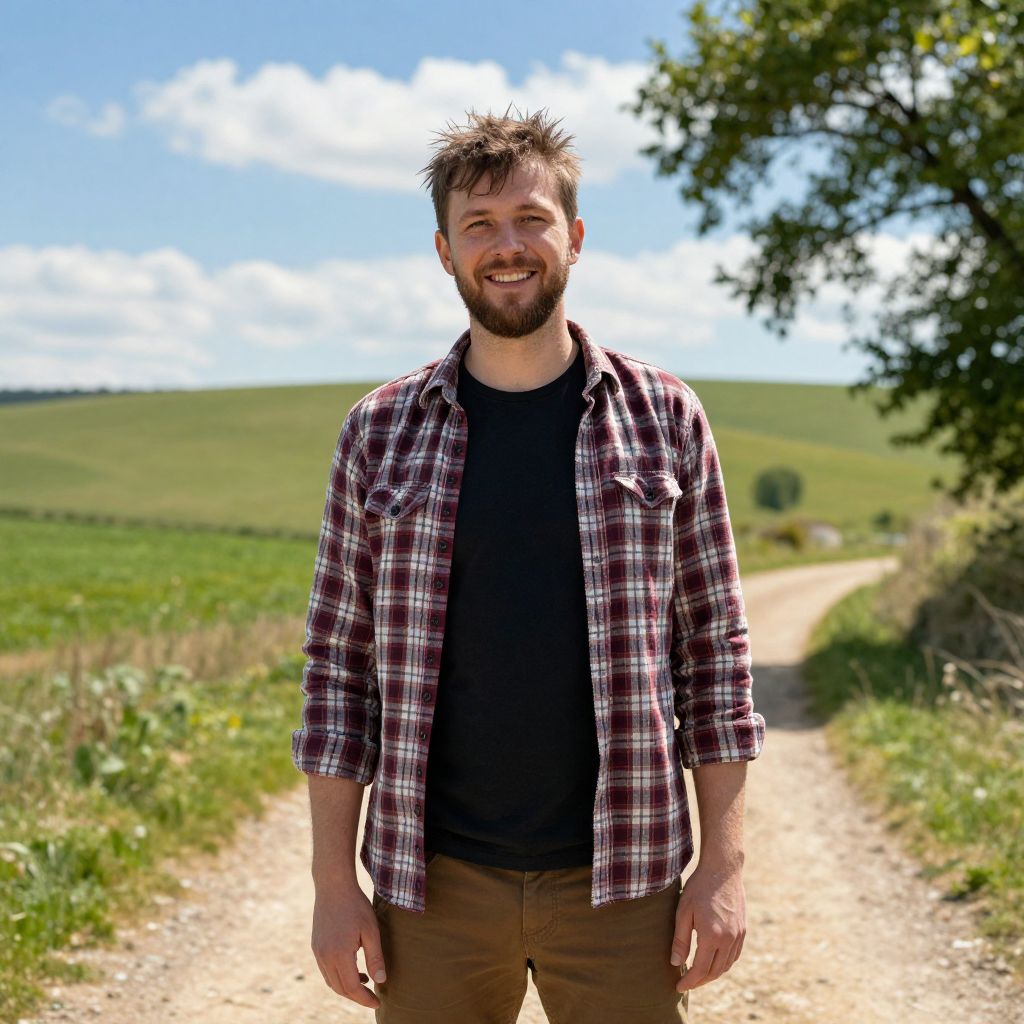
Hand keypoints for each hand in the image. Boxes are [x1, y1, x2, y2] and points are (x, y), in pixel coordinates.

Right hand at [311, 883, 386, 1008]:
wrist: (333, 886)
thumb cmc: (355, 905)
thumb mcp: (371, 930)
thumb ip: (375, 957)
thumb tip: (381, 981)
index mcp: (339, 955)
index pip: (352, 988)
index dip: (365, 999)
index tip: (378, 1002)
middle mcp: (325, 957)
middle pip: (340, 988)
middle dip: (356, 996)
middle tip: (372, 996)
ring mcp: (318, 952)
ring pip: (331, 981)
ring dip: (347, 987)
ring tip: (365, 982)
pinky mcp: (316, 946)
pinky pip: (326, 970)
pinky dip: (338, 976)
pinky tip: (352, 968)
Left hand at [670, 861, 745, 991]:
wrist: (723, 869)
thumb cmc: (699, 888)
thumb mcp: (683, 911)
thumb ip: (680, 940)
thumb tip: (675, 963)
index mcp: (712, 935)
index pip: (700, 969)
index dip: (689, 981)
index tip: (678, 986)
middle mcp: (728, 939)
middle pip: (715, 972)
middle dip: (700, 981)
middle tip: (686, 982)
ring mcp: (738, 935)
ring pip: (726, 965)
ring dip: (712, 974)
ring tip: (697, 974)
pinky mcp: (743, 930)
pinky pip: (734, 955)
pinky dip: (723, 964)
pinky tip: (713, 961)